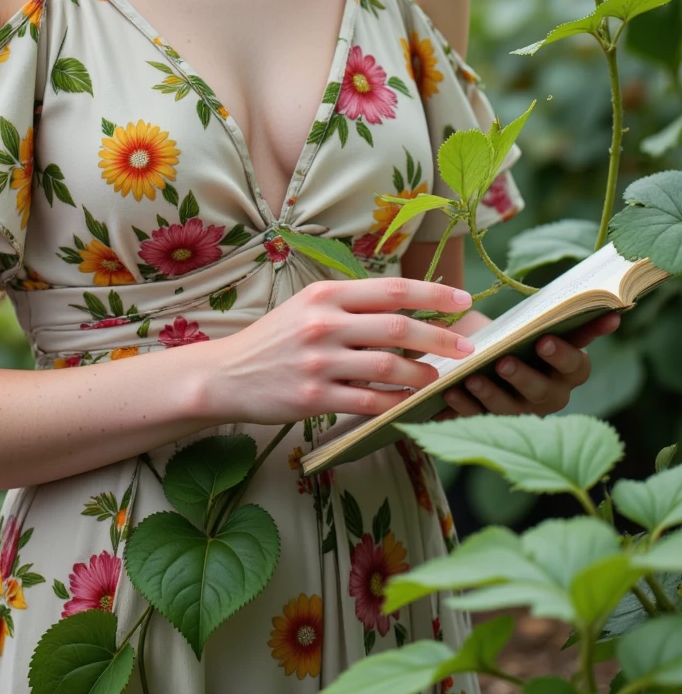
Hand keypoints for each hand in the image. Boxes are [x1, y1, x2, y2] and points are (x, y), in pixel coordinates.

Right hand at [202, 276, 477, 425]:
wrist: (226, 375)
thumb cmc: (274, 339)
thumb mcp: (307, 307)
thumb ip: (350, 305)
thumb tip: (407, 308)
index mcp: (325, 294)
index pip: (393, 289)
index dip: (434, 294)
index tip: (463, 300)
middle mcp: (323, 323)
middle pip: (398, 327)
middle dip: (441, 338)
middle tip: (467, 347)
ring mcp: (318, 361)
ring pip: (388, 366)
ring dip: (421, 374)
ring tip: (437, 378)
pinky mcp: (314, 398)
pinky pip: (368, 401)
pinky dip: (395, 403)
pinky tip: (408, 403)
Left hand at [440, 311, 620, 419]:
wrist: (487, 352)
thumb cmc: (519, 334)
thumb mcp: (534, 323)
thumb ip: (555, 316)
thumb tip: (604, 306)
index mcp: (568, 370)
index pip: (576, 366)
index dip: (562, 355)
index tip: (543, 340)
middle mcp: (551, 395)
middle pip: (543, 392)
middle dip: (523, 377)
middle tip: (504, 362)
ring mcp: (523, 411)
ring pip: (511, 409)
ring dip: (491, 394)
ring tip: (473, 378)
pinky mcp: (494, 420)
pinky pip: (479, 416)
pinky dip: (465, 404)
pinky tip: (451, 390)